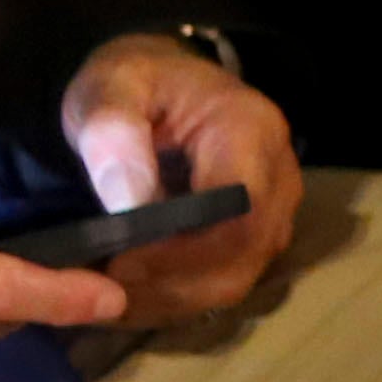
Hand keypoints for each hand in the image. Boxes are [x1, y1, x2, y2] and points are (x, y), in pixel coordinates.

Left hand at [58, 32, 306, 326]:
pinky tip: (129, 295)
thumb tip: (129, 205)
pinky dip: (175, 298)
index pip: (238, 210)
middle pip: (243, 256)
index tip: (119, 263)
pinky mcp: (256, 236)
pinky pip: (224, 281)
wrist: (162, 83)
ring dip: (170, 299)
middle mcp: (279, 176)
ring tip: (108, 296)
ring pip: (235, 279)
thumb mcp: (111, 86)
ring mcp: (274, 210)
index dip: (183, 250)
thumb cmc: (136, 82)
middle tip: (103, 289)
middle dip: (171, 284)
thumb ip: (114, 132)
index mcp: (250, 129)